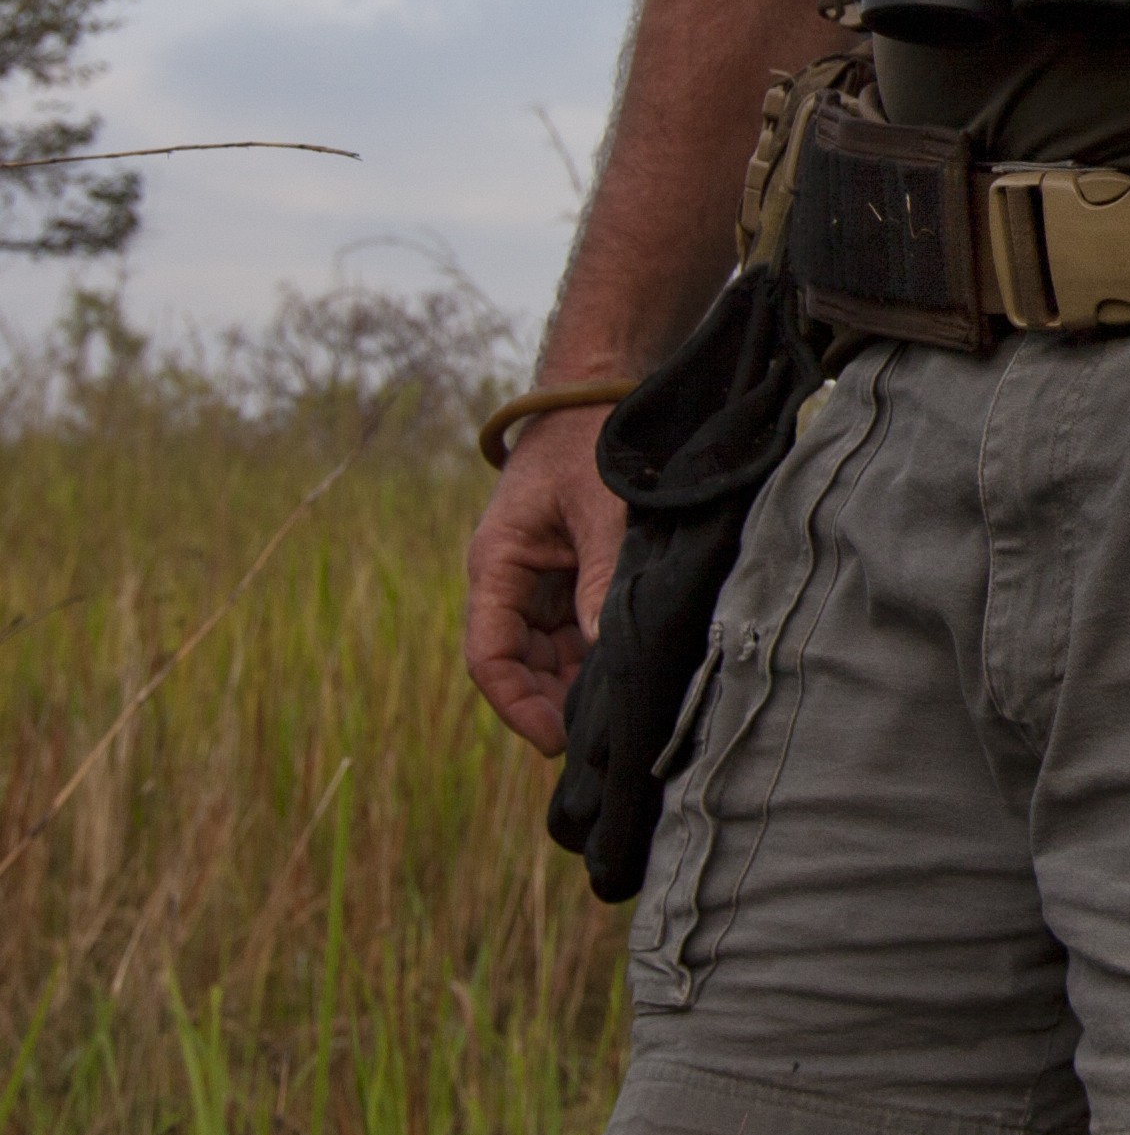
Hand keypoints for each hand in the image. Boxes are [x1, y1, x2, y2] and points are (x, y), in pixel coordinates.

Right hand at [466, 412, 626, 758]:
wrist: (599, 393)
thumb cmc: (592, 442)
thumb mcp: (602, 509)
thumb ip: (604, 577)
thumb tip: (608, 651)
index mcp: (497, 564)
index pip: (490, 657)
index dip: (518, 706)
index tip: (557, 741)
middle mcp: (511, 582)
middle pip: (523, 667)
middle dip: (556, 703)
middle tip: (608, 735)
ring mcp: (541, 583)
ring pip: (552, 657)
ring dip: (582, 683)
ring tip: (627, 710)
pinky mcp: (572, 578)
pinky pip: (578, 633)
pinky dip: (600, 655)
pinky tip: (635, 674)